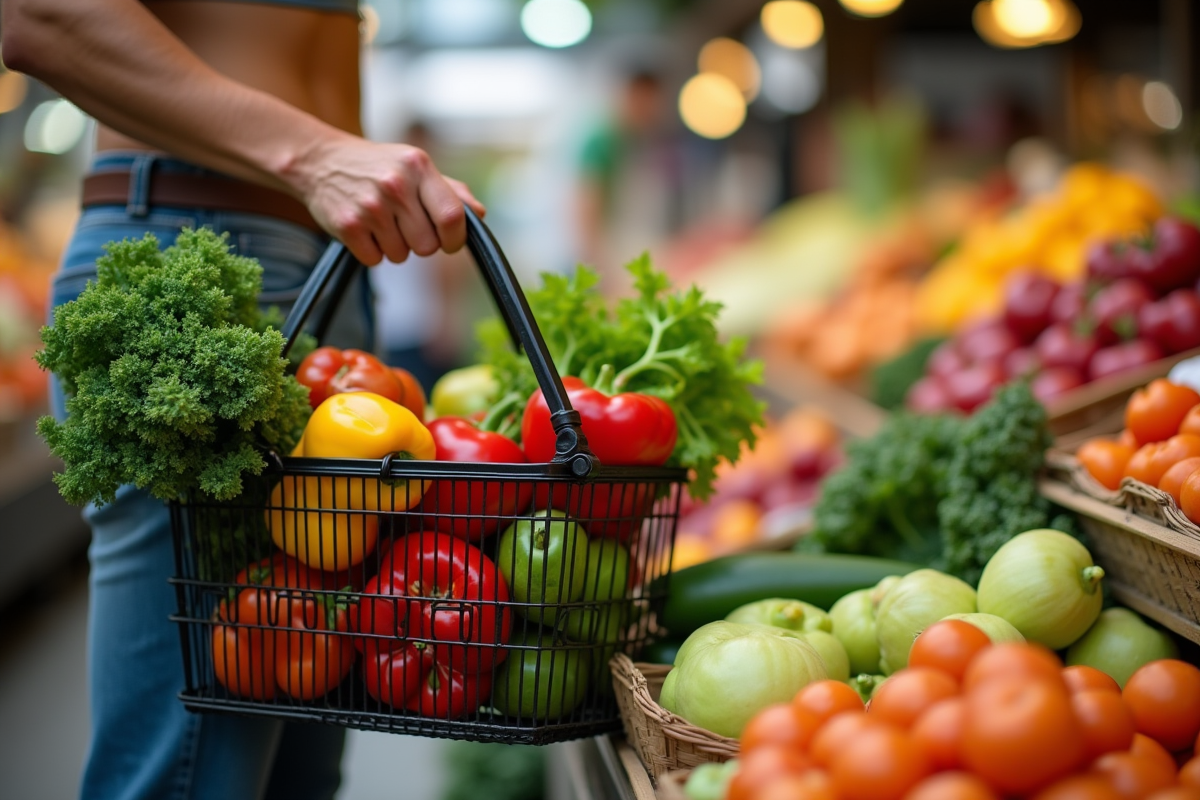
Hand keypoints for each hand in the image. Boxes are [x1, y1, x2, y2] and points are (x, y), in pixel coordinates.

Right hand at [292, 134, 485, 265]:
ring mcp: (370, 206)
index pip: (453, 216)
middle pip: (428, 246)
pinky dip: (371, 251)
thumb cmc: (376, 166)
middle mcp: (395, 185)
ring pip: (401, 256)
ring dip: (394, 246)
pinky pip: (375, 260)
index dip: (456, 239)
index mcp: (418, 167)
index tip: (449, 242)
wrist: (320, 161)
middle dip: (420, 242)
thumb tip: (479, 214)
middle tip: (404, 224)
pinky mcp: (347, 226)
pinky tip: (363, 229)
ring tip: (380, 222)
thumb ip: (450, 191)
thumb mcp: (414, 166)